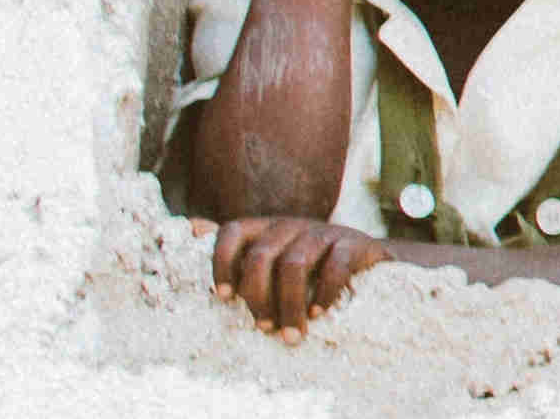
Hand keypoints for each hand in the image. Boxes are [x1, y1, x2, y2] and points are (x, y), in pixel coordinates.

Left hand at [203, 215, 389, 338]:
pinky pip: (334, 266)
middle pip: (261, 256)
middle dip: (258, 297)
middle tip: (264, 328)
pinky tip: (318, 314)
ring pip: (294, 264)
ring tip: (291, 333)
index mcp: (266, 229)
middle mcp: (291, 225)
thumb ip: (239, 248)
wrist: (369, 260)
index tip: (223, 298)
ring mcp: (323, 232)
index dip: (222, 263)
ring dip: (289, 305)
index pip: (232, 231)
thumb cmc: (311, 265)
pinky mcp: (353, 243)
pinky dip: (324, 293)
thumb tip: (190, 228)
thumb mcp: (275, 256)